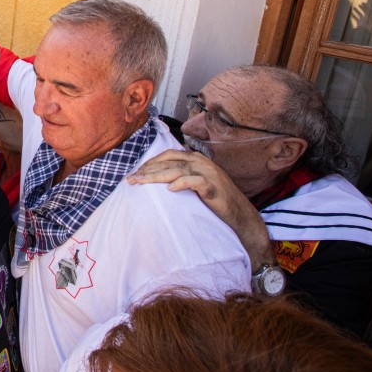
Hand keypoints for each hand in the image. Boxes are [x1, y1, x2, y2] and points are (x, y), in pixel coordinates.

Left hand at [127, 149, 273, 265]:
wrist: (240, 216)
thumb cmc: (216, 201)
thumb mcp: (196, 185)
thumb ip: (181, 177)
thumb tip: (158, 180)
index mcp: (196, 159)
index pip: (168, 155)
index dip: (150, 162)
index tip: (135, 172)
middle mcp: (201, 163)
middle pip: (169, 161)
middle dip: (148, 169)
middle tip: (131, 178)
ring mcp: (208, 174)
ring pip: (177, 170)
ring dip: (156, 175)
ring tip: (141, 182)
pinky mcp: (214, 187)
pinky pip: (195, 181)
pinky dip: (182, 183)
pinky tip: (170, 189)